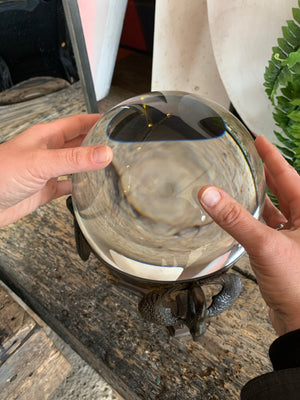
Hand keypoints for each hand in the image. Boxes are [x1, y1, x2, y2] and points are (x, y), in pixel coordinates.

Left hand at [0, 114, 112, 226]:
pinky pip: (67, 186)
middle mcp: (47, 152)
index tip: (114, 121)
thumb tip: (104, 153)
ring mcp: (46, 171)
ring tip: (108, 167)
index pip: (76, 123)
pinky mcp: (45, 190)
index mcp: (46, 136)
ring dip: (89, 166)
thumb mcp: (41, 162)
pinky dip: (79, 188)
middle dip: (96, 143)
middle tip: (116, 145)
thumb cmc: (0, 175)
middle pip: (78, 143)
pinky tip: (88, 190)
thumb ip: (74, 158)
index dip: (95, 120)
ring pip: (74, 165)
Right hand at [198, 135, 299, 335]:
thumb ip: (235, 219)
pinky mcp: (282, 254)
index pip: (289, 176)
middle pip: (283, 191)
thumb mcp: (266, 245)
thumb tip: (209, 195)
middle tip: (249, 158)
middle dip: (266, 174)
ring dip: (258, 199)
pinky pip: (267, 229)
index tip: (259, 140)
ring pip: (275, 211)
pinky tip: (240, 218)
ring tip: (241, 184)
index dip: (273, 156)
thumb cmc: (299, 285)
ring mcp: (294, 239)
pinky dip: (253, 222)